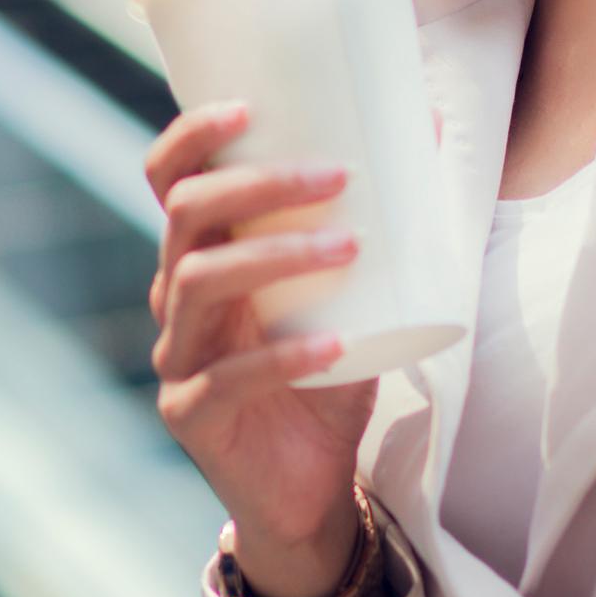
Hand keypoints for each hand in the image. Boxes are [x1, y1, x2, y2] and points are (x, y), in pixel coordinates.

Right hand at [144, 102, 375, 596]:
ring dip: (275, 255)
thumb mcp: (353, 295)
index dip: (193, 137)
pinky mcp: (191, 415)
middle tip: (336, 176)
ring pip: (198, 283)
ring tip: (348, 247)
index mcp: (202, 256)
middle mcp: (176, 298)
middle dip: (258, 186)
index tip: (249, 107)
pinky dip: (286, 358)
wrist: (310, 488)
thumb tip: (426, 123)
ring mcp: (177, 357)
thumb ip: (377, 225)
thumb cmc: (328, 377)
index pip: (169, 180)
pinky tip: (336, 347)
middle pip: (184, 218)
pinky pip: (227, 379)